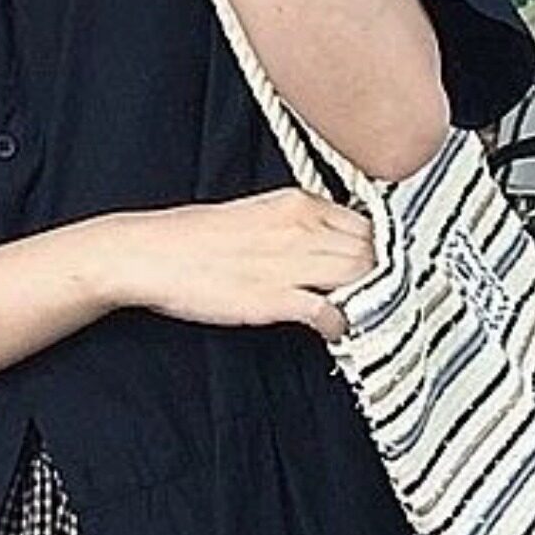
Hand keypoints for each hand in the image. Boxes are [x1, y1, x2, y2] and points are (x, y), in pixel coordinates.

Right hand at [110, 191, 378, 341]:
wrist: (149, 253)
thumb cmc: (194, 239)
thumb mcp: (258, 215)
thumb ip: (298, 228)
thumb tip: (329, 249)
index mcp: (299, 203)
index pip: (367, 224)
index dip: (381, 252)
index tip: (382, 271)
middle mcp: (302, 227)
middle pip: (373, 250)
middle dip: (384, 277)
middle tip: (381, 299)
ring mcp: (290, 261)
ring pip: (362, 275)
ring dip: (371, 300)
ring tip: (365, 317)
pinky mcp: (274, 296)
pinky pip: (330, 309)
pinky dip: (341, 324)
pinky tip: (336, 331)